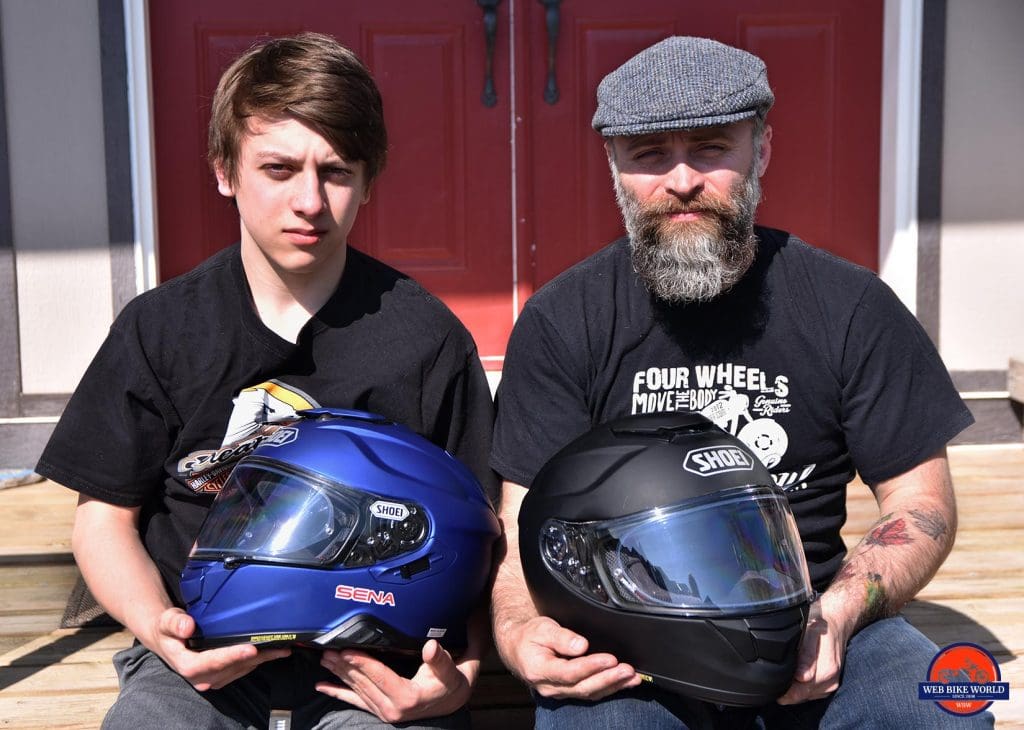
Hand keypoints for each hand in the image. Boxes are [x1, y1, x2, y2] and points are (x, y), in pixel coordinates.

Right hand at [148, 607, 290, 690]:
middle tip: (278, 648)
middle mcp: (202, 676)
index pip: (213, 662)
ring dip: (261, 660)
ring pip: (241, 669)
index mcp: (188, 665)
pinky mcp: (221, 676)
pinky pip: (241, 669)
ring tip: (281, 649)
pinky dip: (257, 661)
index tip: (250, 648)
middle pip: (232, 667)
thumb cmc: (168, 630)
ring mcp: (212, 678)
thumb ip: (175, 623)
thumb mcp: (167, 621)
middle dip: (256, 657)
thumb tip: (187, 627)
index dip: (232, 655)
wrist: (167, 640)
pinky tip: (270, 653)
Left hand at [316, 640, 474, 722]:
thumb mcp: (450, 670)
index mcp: (407, 697)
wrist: (452, 701)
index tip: (346, 651)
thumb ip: (439, 659)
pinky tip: (323, 687)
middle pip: (363, 682)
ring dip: (339, 674)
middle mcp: (392, 707)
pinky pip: (355, 701)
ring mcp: (384, 711)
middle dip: (344, 666)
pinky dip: (338, 693)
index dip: (362, 662)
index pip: (379, 676)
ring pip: (356, 690)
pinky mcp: (380, 710)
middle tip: (327, 650)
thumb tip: (431, 647)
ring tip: (325, 660)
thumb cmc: (451, 683)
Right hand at [496, 615, 640, 699]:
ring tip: (632, 677)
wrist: (517, 647)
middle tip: (627, 670)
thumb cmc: (529, 636)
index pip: (570, 672)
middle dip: (608, 678)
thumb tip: (581, 645)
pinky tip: (624, 683)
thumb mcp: (541, 628)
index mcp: (539, 670)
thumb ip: (561, 637)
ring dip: (613, 685)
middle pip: (583, 687)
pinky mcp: (569, 691)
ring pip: (589, 693)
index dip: (591, 666)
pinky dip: (609, 688)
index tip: (610, 659)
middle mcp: (550, 686)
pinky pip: (591, 692)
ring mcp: (560, 691)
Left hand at [777, 600, 847, 703]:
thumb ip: (806, 656)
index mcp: (826, 670)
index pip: (797, 692)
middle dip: (784, 688)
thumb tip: (801, 677)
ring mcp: (830, 685)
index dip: (781, 688)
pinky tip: (794, 674)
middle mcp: (830, 681)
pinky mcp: (828, 686)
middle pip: (798, 696)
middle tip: (772, 673)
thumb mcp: (810, 633)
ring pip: (803, 696)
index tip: (771, 678)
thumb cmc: (820, 626)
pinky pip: (809, 693)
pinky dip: (799, 687)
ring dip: (792, 688)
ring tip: (784, 670)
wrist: (837, 623)